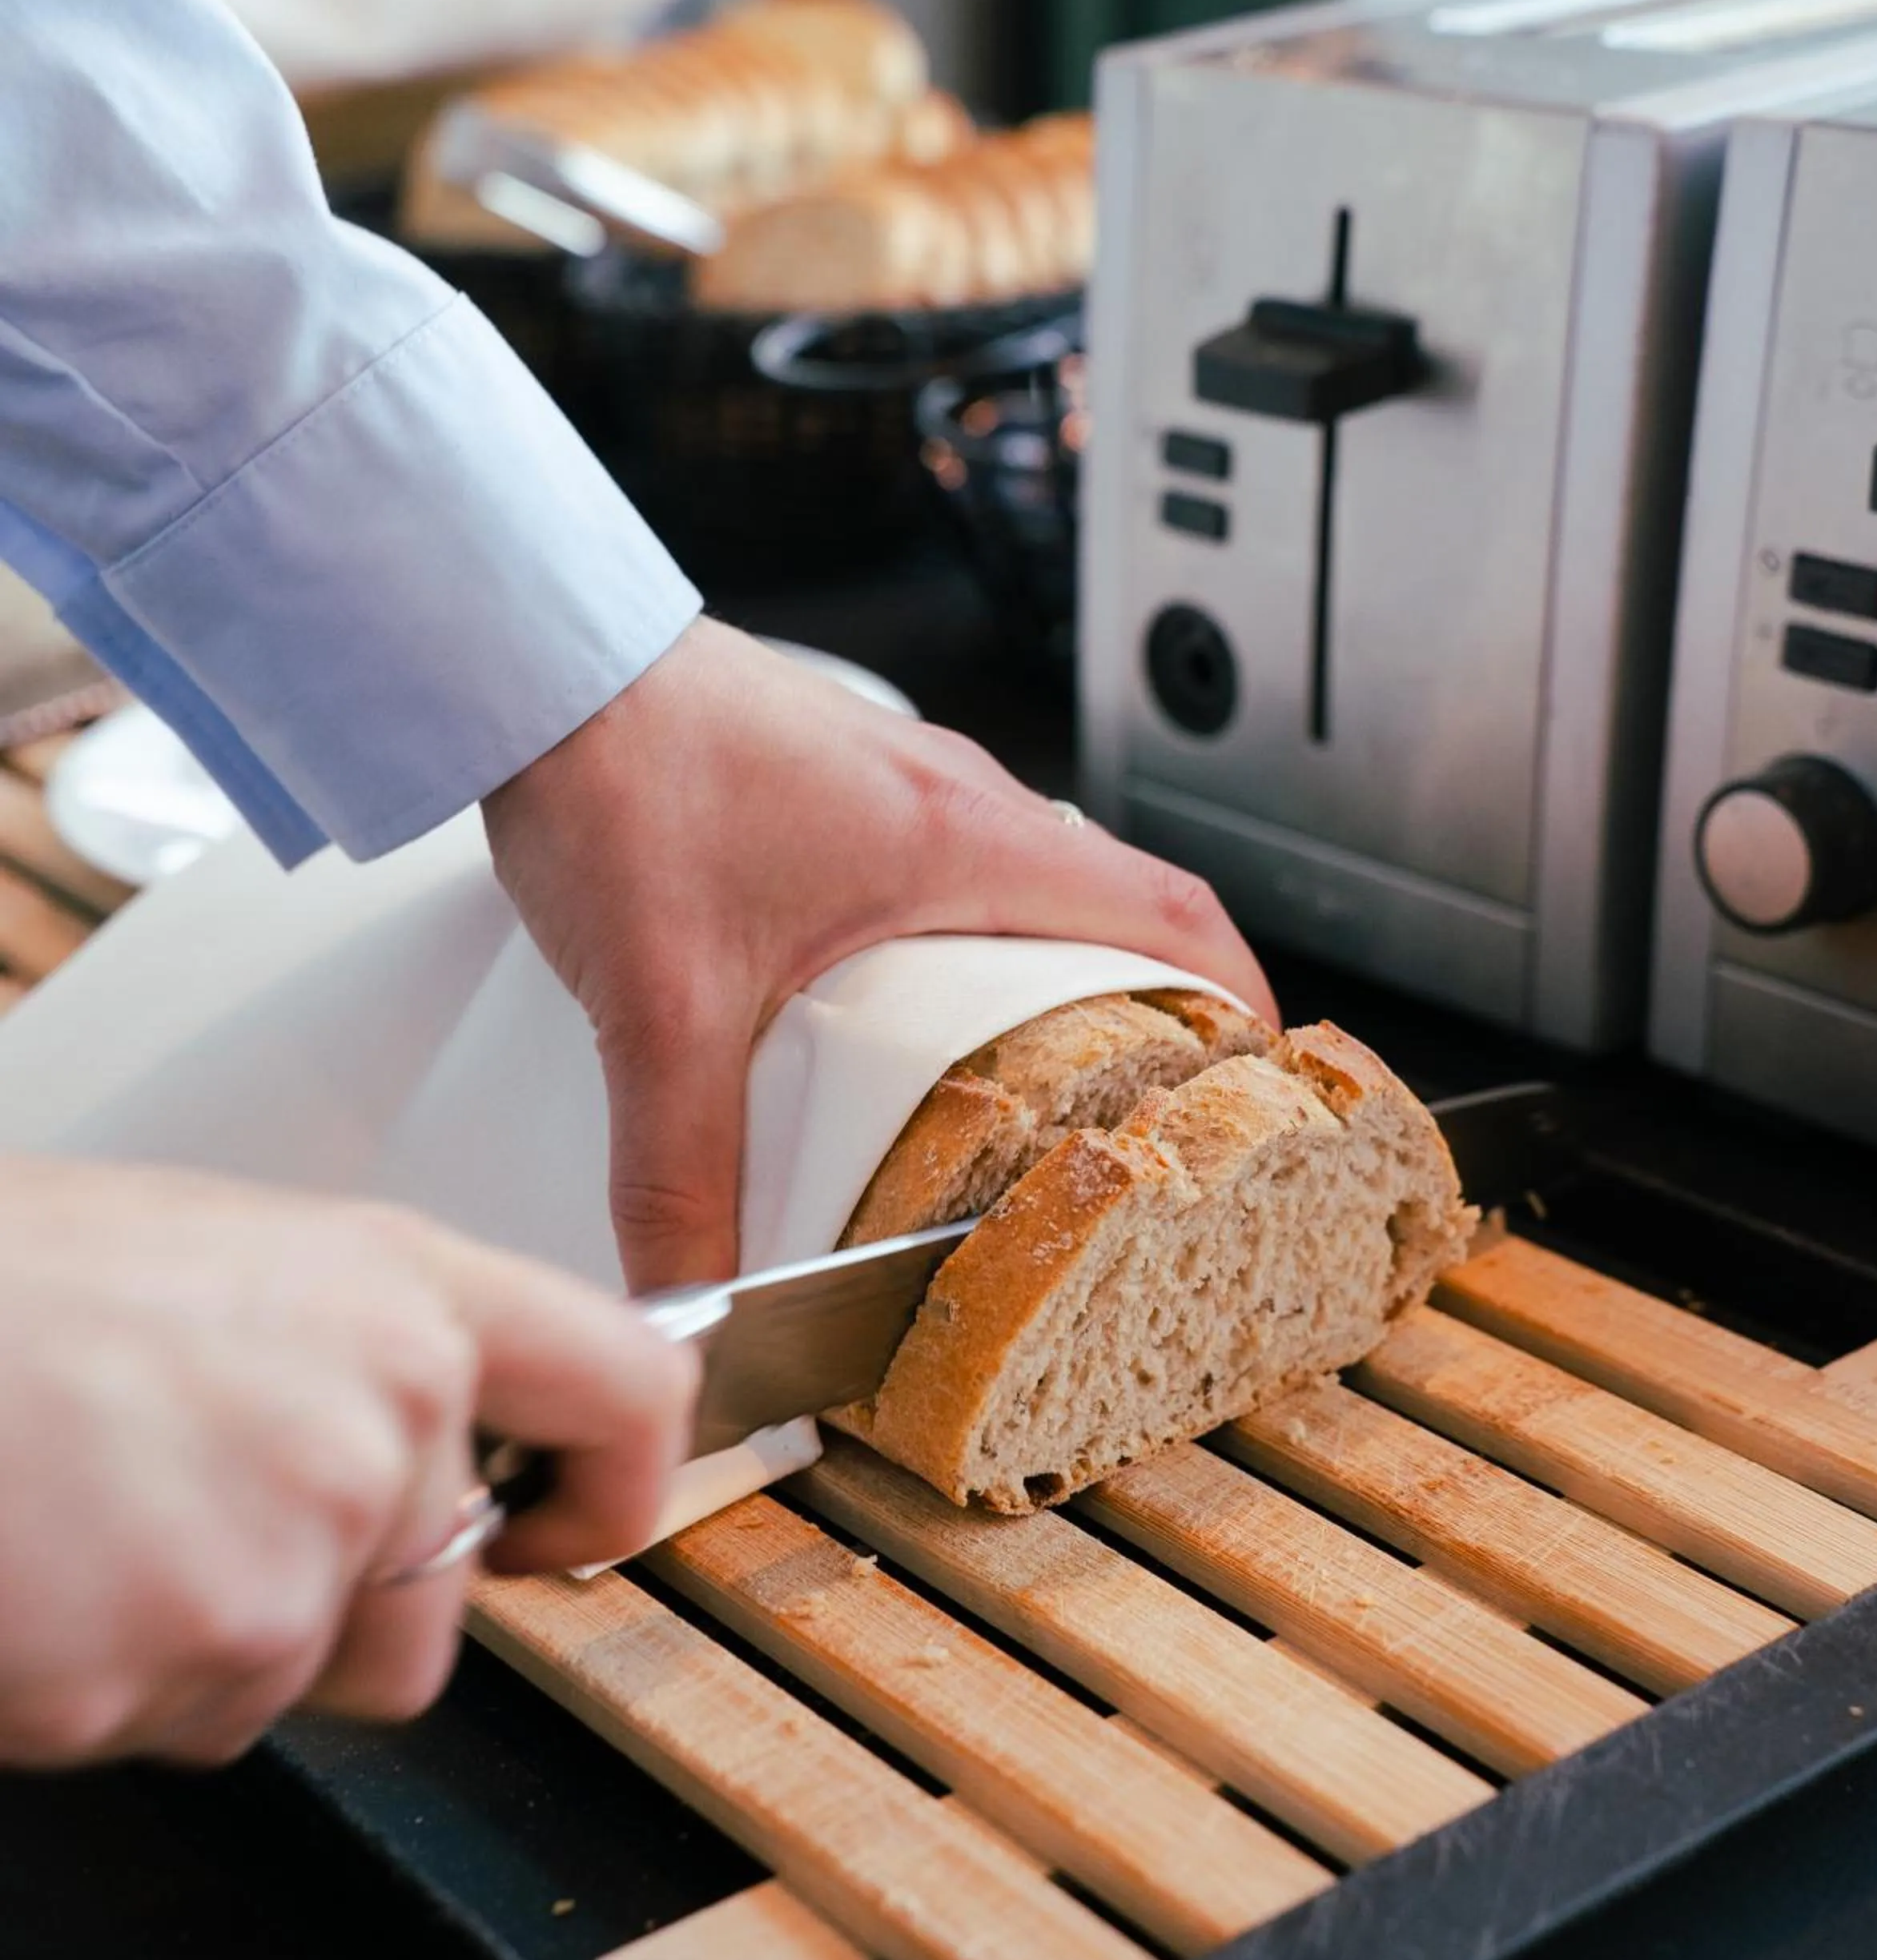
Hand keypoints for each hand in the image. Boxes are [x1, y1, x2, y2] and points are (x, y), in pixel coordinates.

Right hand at [0, 1158, 692, 1768]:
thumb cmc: (7, 1283)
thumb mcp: (225, 1257)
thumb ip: (360, 1349)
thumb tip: (418, 1434)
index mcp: (401, 1295)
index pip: (628, 1389)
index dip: (616, 1483)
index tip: (568, 1522)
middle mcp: (379, 1422)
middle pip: (429, 1601)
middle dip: (326, 1598)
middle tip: (179, 1506)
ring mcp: (287, 1555)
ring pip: (294, 1677)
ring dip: (199, 1641)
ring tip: (85, 1520)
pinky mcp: (181, 1662)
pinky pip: (173, 1723)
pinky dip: (100, 1684)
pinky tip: (39, 1577)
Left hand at [484, 616, 1275, 1291]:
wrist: (533, 657)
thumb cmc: (621, 778)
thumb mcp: (661, 1009)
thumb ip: (676, 1172)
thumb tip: (692, 1302)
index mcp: (971, 843)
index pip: (1175, 911)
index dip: (1241, 1001)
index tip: (1259, 1082)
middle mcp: (958, 800)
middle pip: (1119, 903)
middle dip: (1151, 1007)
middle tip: (1138, 1113)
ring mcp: (901, 782)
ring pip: (1033, 883)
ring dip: (1054, 971)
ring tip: (1027, 1081)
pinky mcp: (837, 782)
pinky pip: (953, 868)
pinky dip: (970, 941)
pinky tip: (899, 1007)